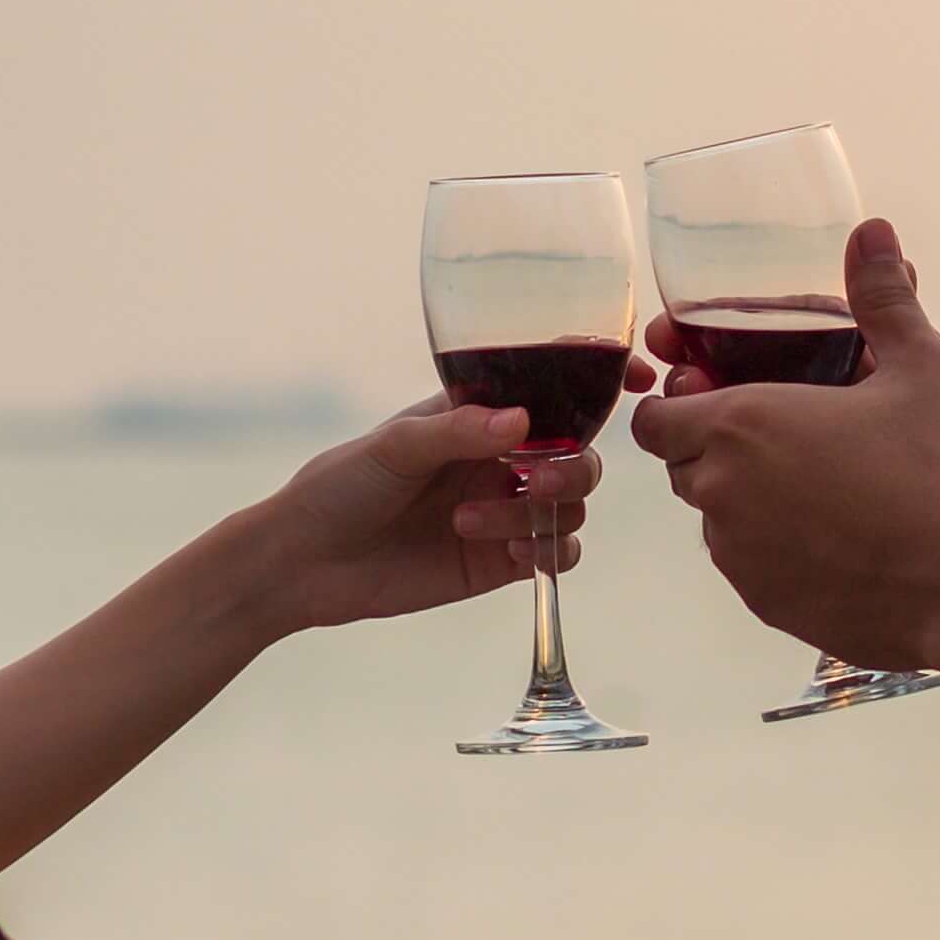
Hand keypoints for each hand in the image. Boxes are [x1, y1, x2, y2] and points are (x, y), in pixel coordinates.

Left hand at [237, 384, 643, 637]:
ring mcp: (503, 509)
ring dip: (537, 514)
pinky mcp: (497, 561)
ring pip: (570, 506)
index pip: (553, 392)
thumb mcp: (395, 446)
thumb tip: (522, 421)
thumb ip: (458, 431)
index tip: (634, 377)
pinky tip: (507, 553)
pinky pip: (554, 554)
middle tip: (528, 481)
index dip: (599, 383)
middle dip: (570, 468)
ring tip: (469, 522)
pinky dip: (547, 551)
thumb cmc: (340, 485)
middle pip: (578, 454)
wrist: (305, 562)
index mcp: (478, 415)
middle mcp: (499, 459)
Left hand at [632, 220, 939, 668]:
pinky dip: (777, 551)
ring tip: (820, 486)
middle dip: (718, 450)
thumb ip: (883, 298)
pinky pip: (751, 569)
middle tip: (786, 435)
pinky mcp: (765, 605)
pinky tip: (838, 538)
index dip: (679, 406)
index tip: (722, 398)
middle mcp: (722, 493)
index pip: (655, 419)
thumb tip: (873, 230)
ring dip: (748, 502)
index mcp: (741, 425)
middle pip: (685, 467)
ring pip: (717, 521)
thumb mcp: (923, 368)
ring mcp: (740, 557)